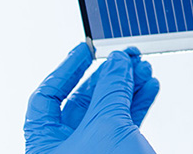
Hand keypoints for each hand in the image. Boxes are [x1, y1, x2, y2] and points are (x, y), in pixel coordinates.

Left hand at [25, 43, 161, 153]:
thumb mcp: (105, 125)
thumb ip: (111, 89)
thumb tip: (117, 62)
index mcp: (44, 144)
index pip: (47, 97)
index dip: (66, 70)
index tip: (85, 49)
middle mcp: (66, 149)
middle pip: (83, 101)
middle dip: (107, 76)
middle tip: (125, 57)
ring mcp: (93, 153)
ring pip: (108, 112)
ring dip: (127, 87)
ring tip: (143, 69)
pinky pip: (125, 125)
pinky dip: (137, 105)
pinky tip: (148, 88)